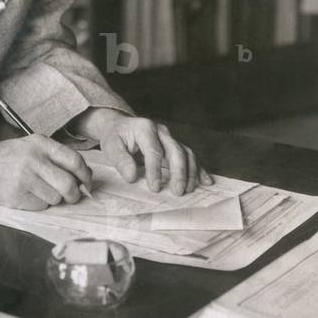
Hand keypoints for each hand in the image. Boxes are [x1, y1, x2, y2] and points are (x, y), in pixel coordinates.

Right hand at [0, 136, 93, 210]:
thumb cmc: (9, 158)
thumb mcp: (32, 147)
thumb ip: (56, 158)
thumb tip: (84, 178)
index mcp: (40, 143)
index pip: (74, 161)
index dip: (85, 175)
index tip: (86, 183)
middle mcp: (33, 159)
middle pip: (68, 184)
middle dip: (73, 194)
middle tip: (70, 196)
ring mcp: (24, 177)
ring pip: (56, 197)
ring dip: (52, 198)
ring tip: (38, 190)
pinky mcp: (16, 195)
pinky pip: (41, 206)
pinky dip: (38, 204)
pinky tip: (27, 194)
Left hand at [78, 110, 212, 195]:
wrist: (119, 125)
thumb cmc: (115, 137)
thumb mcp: (111, 146)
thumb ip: (121, 160)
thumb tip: (131, 176)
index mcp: (145, 128)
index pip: (154, 151)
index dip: (155, 171)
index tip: (155, 188)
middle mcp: (161, 131)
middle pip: (176, 151)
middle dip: (178, 173)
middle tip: (177, 192)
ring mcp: (170, 138)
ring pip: (186, 153)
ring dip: (190, 173)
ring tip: (188, 190)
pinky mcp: (175, 145)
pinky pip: (191, 156)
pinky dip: (199, 169)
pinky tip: (205, 181)